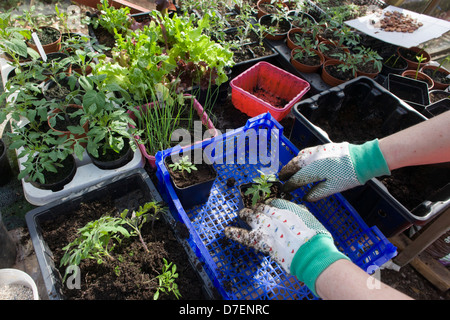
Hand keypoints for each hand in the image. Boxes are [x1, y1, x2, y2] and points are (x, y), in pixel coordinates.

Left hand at [225, 198, 348, 295]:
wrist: (310, 252)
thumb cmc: (314, 235)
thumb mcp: (308, 218)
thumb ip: (299, 212)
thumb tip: (296, 210)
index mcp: (286, 206)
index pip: (273, 201)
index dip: (270, 204)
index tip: (269, 206)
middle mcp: (273, 213)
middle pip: (260, 207)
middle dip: (257, 208)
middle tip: (255, 210)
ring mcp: (265, 226)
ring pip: (250, 216)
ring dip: (246, 215)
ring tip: (242, 213)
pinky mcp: (260, 240)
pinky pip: (244, 236)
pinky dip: (234, 233)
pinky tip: (226, 230)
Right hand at [279, 139, 389, 200]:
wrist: (362, 159)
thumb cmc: (348, 175)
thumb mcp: (333, 187)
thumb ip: (317, 192)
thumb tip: (306, 198)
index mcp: (313, 170)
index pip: (297, 179)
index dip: (290, 185)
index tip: (285, 189)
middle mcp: (311, 159)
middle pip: (294, 166)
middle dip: (286, 172)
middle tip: (281, 178)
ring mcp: (316, 152)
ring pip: (298, 158)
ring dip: (291, 164)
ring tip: (288, 170)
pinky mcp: (321, 148)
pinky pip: (305, 152)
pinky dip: (299, 158)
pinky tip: (299, 160)